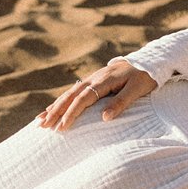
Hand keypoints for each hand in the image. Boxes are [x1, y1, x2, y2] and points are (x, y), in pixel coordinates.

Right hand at [38, 59, 156, 130]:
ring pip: (69, 93)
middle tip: (42, 126)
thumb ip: (121, 102)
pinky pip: (74, 92)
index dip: (71, 113)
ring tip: (40, 120)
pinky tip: (52, 109)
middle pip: (71, 96)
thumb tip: (104, 118)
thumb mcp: (137, 90)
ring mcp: (92, 79)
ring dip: (54, 106)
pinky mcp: (93, 81)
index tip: (62, 127)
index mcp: (104, 80)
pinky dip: (61, 101)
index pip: (83, 99)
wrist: (148, 61)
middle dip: (55, 111)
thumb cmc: (144, 77)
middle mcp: (94, 78)